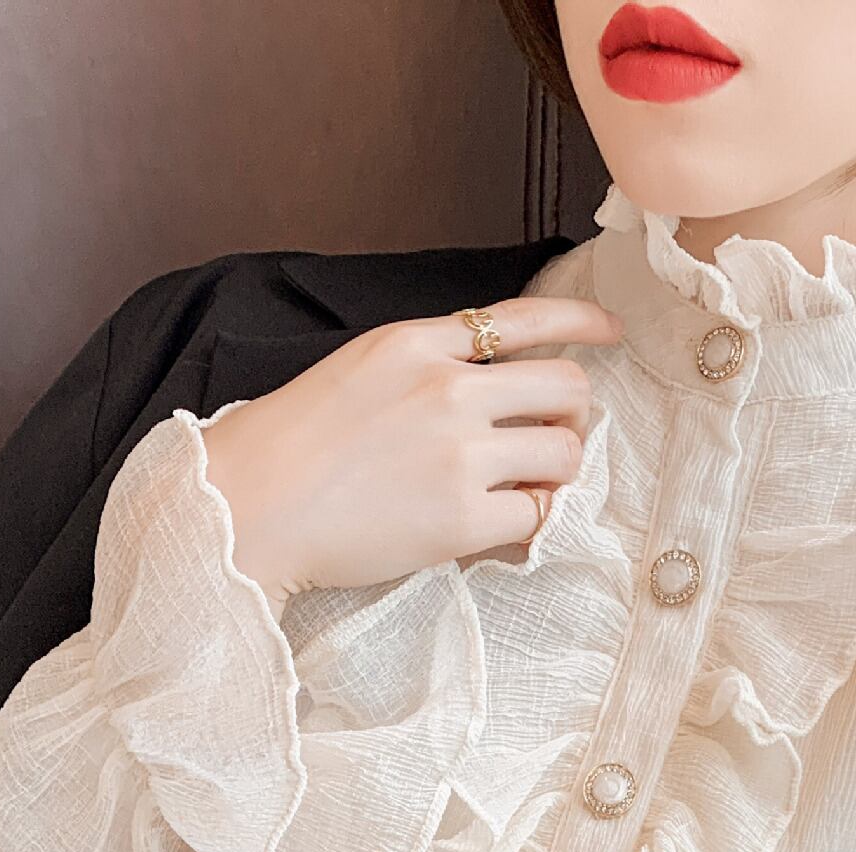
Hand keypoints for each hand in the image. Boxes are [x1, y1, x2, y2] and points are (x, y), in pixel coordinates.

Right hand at [197, 294, 625, 600]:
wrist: (245, 509)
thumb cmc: (285, 450)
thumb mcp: (353, 374)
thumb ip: (420, 369)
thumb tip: (483, 393)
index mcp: (414, 343)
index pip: (520, 318)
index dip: (578, 324)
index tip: (610, 333)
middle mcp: (447, 388)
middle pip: (564, 388)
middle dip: (571, 417)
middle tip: (550, 445)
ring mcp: (459, 453)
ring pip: (565, 452)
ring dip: (558, 474)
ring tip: (525, 491)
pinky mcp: (462, 518)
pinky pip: (538, 516)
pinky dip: (532, 525)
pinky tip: (505, 529)